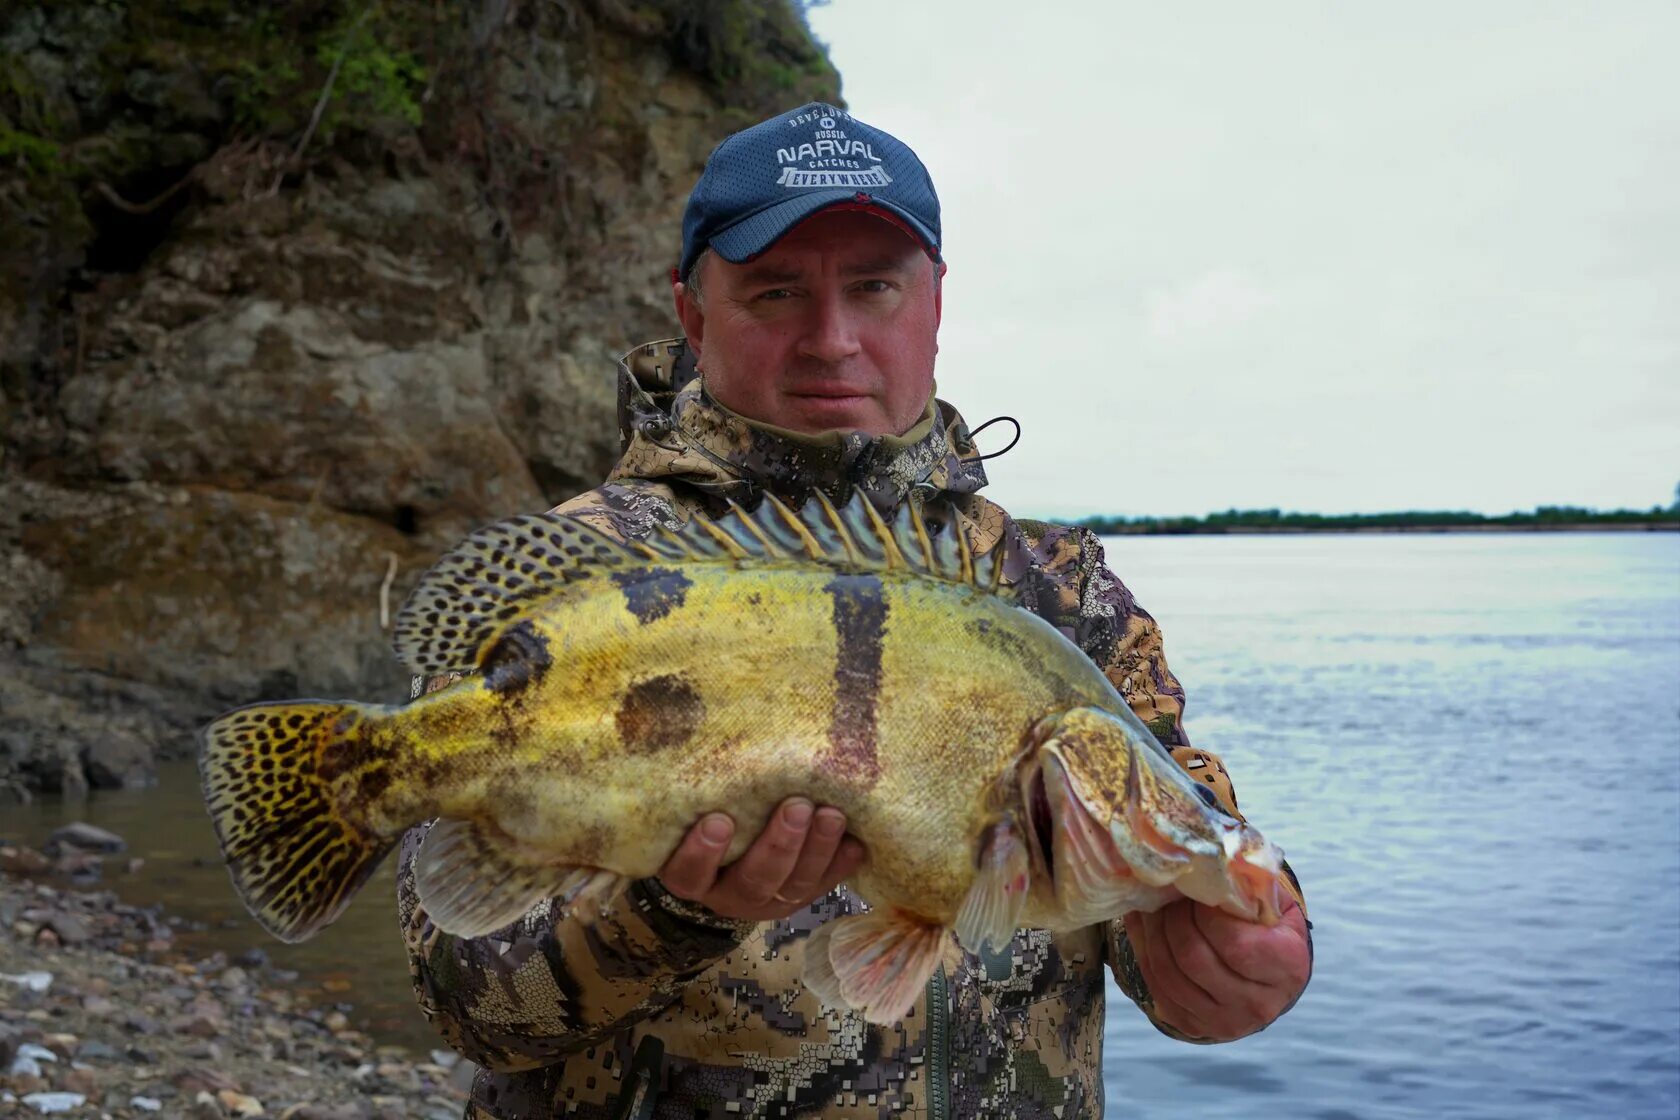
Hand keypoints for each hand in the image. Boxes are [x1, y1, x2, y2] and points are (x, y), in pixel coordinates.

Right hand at [659, 798, 865, 921]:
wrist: (725, 853)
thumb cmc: (705, 812)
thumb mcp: (692, 806)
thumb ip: (699, 785)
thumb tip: (710, 719)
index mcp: (691, 874)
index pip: (688, 872)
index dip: (702, 853)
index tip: (719, 820)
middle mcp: (728, 893)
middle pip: (753, 880)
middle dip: (779, 844)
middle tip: (797, 807)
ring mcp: (768, 900)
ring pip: (793, 886)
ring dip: (816, 850)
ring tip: (832, 815)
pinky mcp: (801, 897)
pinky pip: (824, 886)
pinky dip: (841, 864)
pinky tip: (856, 842)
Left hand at [1124, 894, 1310, 1041]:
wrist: (1268, 977)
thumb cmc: (1269, 930)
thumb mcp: (1273, 903)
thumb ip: (1249, 884)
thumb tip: (1207, 859)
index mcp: (1287, 967)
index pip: (1234, 943)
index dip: (1204, 915)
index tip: (1195, 891)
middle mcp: (1259, 1003)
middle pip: (1194, 959)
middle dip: (1172, 919)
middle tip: (1166, 893)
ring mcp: (1225, 1022)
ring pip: (1170, 974)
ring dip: (1152, 933)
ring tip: (1151, 905)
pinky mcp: (1194, 1026)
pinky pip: (1157, 987)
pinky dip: (1143, 951)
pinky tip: (1143, 926)